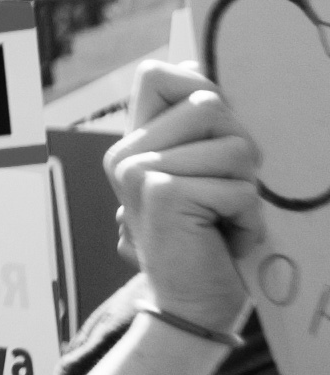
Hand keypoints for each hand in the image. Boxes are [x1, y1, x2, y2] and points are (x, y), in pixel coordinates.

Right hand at [108, 59, 263, 337]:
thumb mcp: (199, 175)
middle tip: (226, 195)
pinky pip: (237, 188)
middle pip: (211, 106)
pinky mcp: (163, 194)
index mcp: (131, 143)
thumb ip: (193, 127)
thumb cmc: (208, 243)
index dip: (198, 88)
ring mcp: (138, 170)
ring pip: (235, 147)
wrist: (192, 309)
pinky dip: (247, 219)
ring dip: (247, 191)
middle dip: (240, 152)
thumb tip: (194, 65)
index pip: (158, 75)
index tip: (214, 129)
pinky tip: (226, 241)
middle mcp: (126, 152)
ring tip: (226, 220)